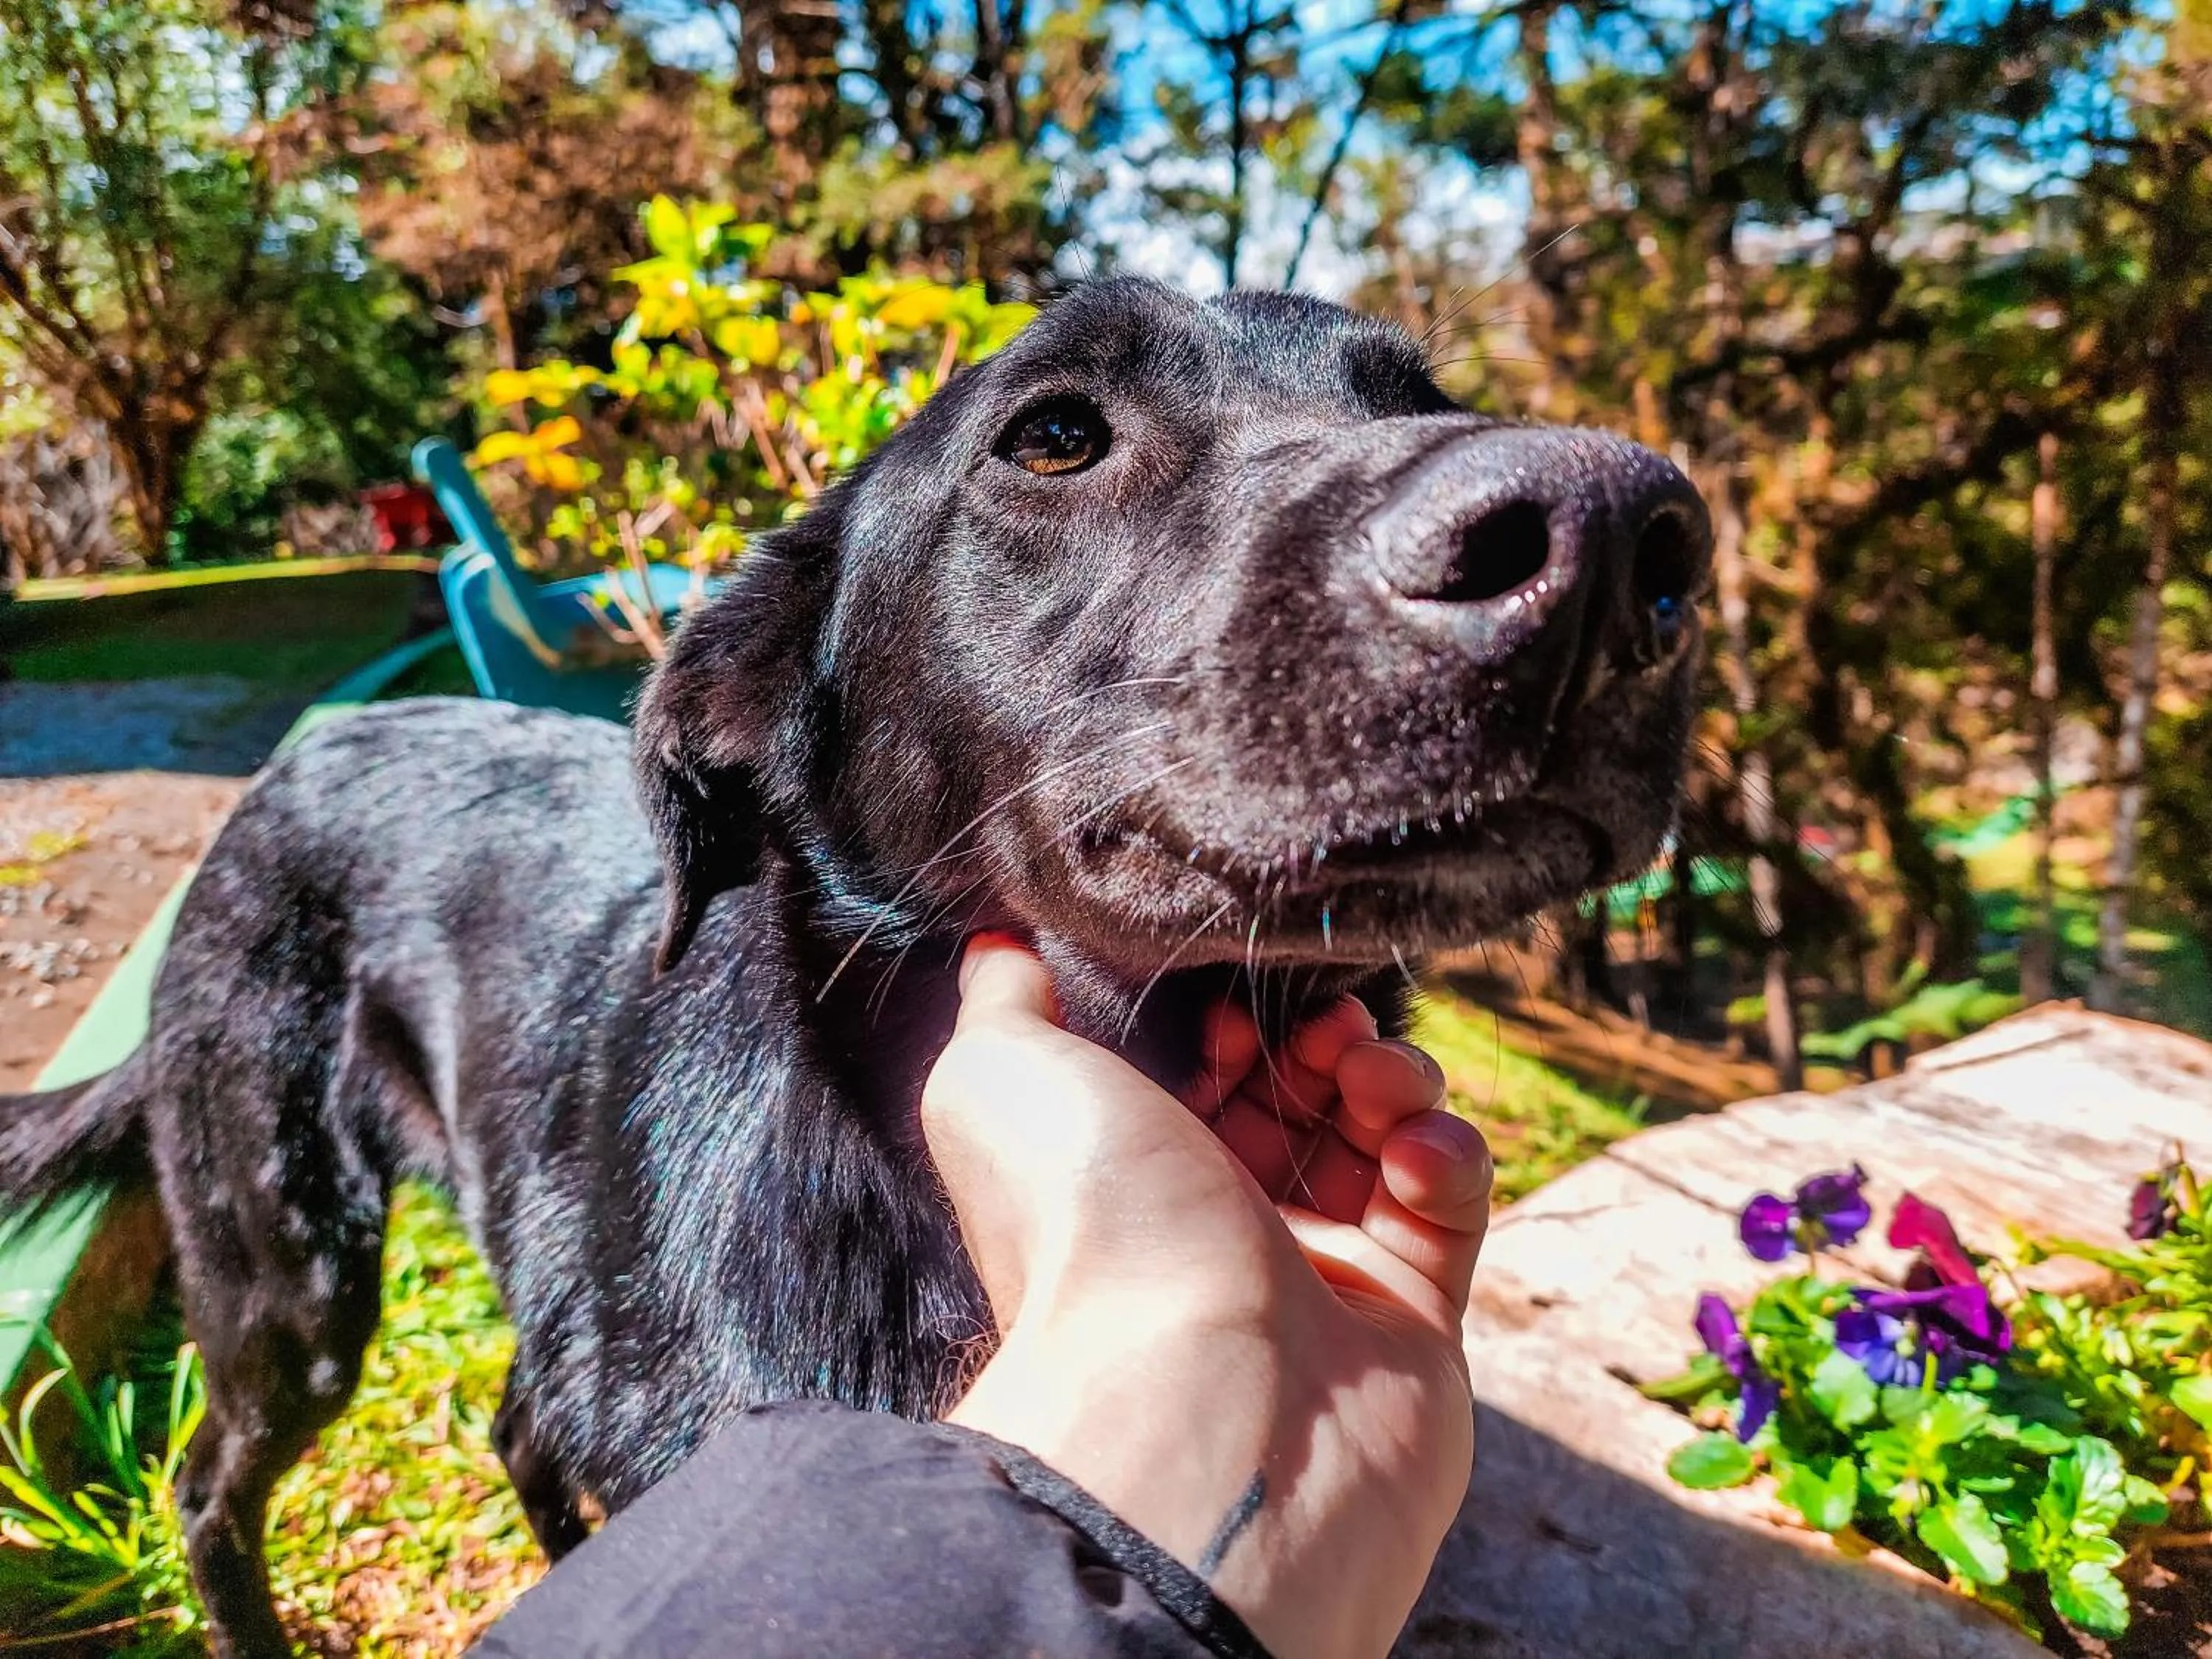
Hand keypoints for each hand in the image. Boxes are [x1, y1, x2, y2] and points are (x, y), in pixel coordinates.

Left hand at [922, 937, 1491, 1658]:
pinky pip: (1445, 1209)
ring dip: (1392, 1078)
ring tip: (1376, 1077)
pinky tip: (1418, 1148)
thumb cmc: (1088, 1226)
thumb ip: (1003, 1004)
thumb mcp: (999, 1078)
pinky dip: (1446, 1156)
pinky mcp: (1411, 1321)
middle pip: (1295, 1094)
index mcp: (1123, 1174)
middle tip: (1327, 1026)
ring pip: (1379, 1138)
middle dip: (1321, 1035)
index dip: (1227, 1014)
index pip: (1197, 1070)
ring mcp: (1317, 1277)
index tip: (1231, 997)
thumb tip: (998, 951)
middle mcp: (1215, 1229)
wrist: (1200, 1395)